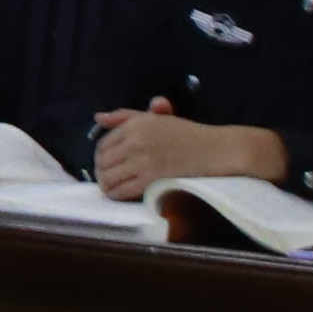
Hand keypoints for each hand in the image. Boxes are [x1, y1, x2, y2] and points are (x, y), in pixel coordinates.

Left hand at [88, 106, 287, 200]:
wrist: (214, 150)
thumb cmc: (187, 134)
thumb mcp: (156, 118)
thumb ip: (125, 117)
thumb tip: (98, 117)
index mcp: (135, 124)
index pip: (103, 143)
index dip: (101, 156)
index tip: (106, 163)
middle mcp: (135, 140)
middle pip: (102, 161)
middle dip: (101, 171)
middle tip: (108, 177)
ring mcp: (142, 161)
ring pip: (108, 177)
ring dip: (106, 184)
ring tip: (112, 186)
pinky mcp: (150, 179)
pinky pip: (121, 190)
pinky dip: (116, 194)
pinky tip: (120, 194)